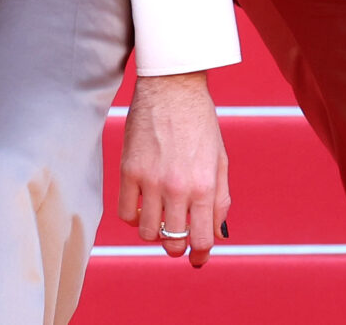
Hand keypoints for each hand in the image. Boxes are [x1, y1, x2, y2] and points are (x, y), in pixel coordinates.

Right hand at [118, 71, 230, 266]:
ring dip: (154, 231)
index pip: (200, 238)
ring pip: (146, 232)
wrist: (173, 88)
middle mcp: (177, 187)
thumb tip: (216, 233)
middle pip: (172, 241)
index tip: (197, 258)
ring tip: (160, 217)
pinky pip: (125, 213)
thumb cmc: (200, 122)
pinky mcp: (128, 171)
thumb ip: (220, 198)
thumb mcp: (220, 160)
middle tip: (178, 236)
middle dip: (177, 246)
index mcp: (204, 185)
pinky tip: (142, 205)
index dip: (199, 254)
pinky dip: (133, 217)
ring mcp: (150, 180)